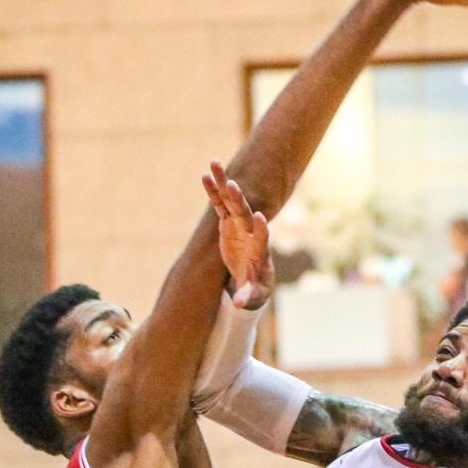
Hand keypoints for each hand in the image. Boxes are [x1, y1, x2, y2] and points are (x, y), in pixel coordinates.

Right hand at [201, 161, 274, 309]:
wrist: (253, 277)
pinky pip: (220, 205)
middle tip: (233, 185)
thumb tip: (239, 304)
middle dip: (239, 200)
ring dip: (224, 183)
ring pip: (231, 201)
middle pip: (245, 213)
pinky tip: (205, 175)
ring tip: (214, 163)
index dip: (261, 228)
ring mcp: (239, 225)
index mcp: (259, 250)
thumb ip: (246, 296)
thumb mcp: (253, 295)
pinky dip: (213, 191)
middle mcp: (251, 232)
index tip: (259, 217)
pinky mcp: (228, 223)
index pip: (262, 238)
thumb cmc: (255, 288)